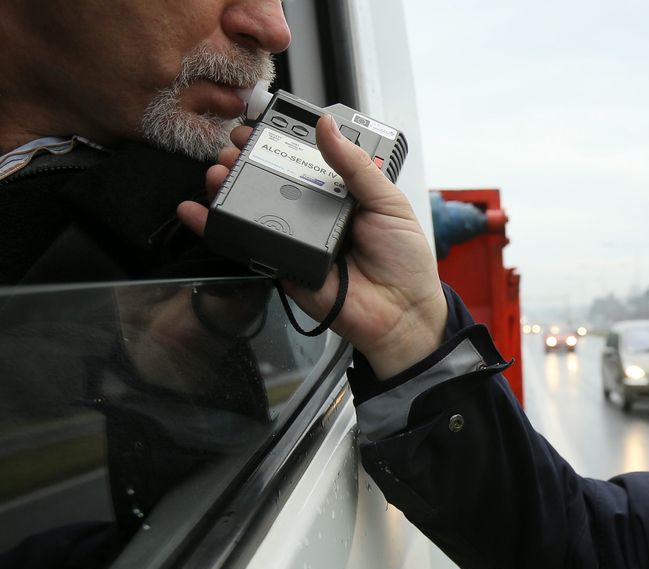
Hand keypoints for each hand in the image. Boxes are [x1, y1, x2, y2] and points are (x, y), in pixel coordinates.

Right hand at [177, 116, 447, 379]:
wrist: (401, 314)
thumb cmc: (403, 261)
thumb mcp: (389, 203)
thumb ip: (357, 166)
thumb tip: (328, 127)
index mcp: (340, 193)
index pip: (303, 160)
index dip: (280, 142)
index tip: (259, 126)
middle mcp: (314, 213)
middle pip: (272, 180)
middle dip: (245, 160)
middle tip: (233, 147)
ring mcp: (295, 238)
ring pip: (253, 208)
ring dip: (227, 186)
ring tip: (218, 171)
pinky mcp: (281, 264)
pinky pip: (247, 244)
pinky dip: (217, 228)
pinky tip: (196, 211)